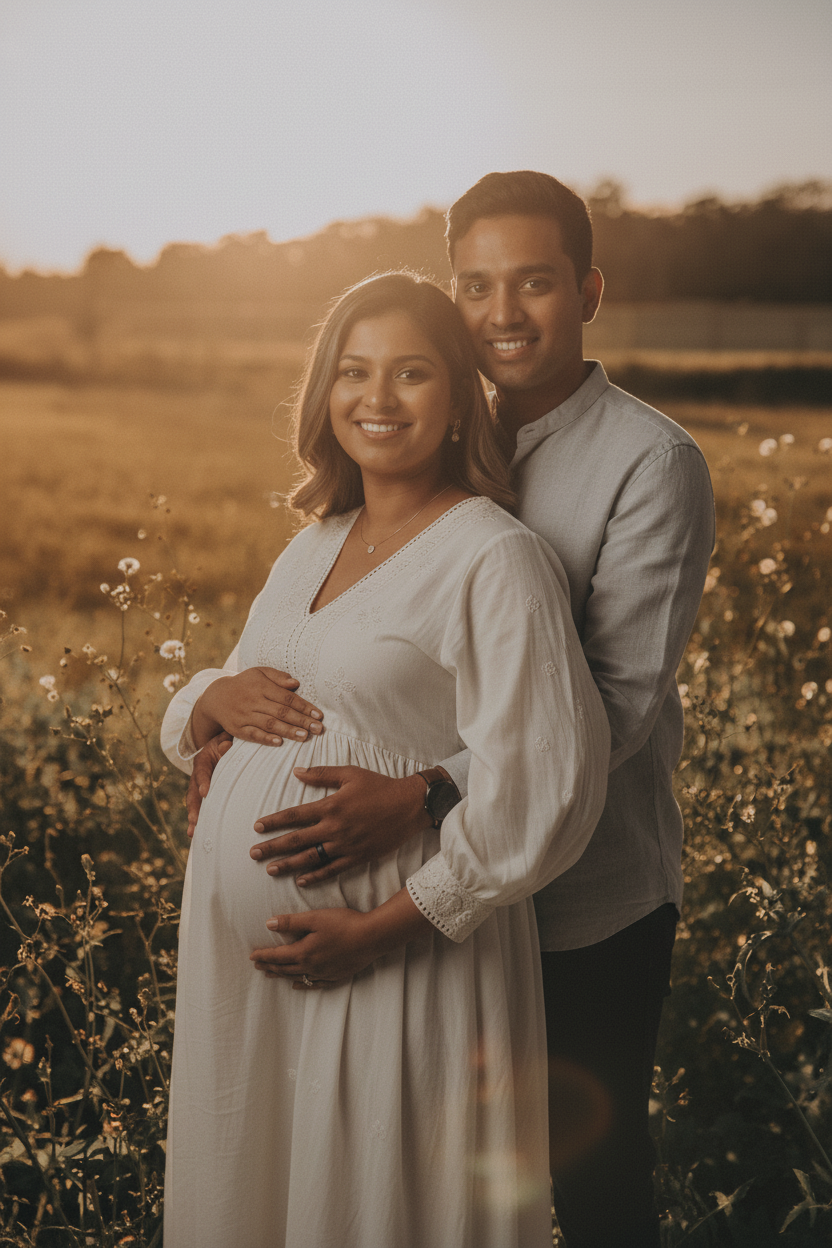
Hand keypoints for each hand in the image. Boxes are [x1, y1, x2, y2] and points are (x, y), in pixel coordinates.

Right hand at [185, 731, 232, 837]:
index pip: (202, 772)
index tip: (205, 793)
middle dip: (194, 807)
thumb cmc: (227, 742)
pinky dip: (198, 820)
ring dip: (193, 817)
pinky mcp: (204, 795)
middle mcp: (197, 775)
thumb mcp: (225, 739)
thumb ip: (225, 743)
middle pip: (193, 792)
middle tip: (195, 820)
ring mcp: (198, 786)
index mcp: (202, 761)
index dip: (203, 782)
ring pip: (194, 803)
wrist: (222, 744)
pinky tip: (196, 834)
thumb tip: (225, 747)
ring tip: (192, 832)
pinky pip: (200, 807)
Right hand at [191, 668, 323, 751]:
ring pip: (269, 724)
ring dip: (288, 731)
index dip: (304, 706)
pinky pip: (253, 735)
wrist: (216, 697)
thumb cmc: (245, 684)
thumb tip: (296, 683)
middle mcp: (253, 701)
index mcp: (261, 686)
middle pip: (281, 712)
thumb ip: (278, 677)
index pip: (286, 697)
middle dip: (301, 721)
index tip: (318, 715)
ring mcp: (245, 716)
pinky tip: (280, 743)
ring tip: (305, 736)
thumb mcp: (259, 673)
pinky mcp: (237, 729)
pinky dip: (266, 739)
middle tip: (318, 729)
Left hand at [249, 765, 432, 885]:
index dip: (274, 822)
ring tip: (271, 870)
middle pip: (297, 840)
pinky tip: (301, 880)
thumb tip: (296, 771)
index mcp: (331, 806)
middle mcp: (335, 828)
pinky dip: (316, 876)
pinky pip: (332, 870)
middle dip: (273, 847)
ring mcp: (346, 845)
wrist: (410, 806)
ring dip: (289, 865)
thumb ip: (321, 774)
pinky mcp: (358, 857)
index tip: (257, 828)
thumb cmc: (380, 786)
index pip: (295, 816)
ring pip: (311, 858)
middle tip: (253, 854)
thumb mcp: (350, 773)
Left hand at [250, 908, 378, 985]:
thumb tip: (268, 924)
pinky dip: (303, 985)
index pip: (277, 955)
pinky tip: (297, 985)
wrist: (372, 937)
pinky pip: (314, 985)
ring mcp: (324, 973)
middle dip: (269, 966)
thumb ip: (291, 922)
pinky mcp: (335, 976)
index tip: (252, 957)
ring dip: (282, 976)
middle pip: (284, 968)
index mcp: (304, 952)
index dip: (263, 956)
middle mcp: (311, 966)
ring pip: (297, 977)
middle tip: (257, 966)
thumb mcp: (315, 918)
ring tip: (271, 975)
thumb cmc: (344, 923)